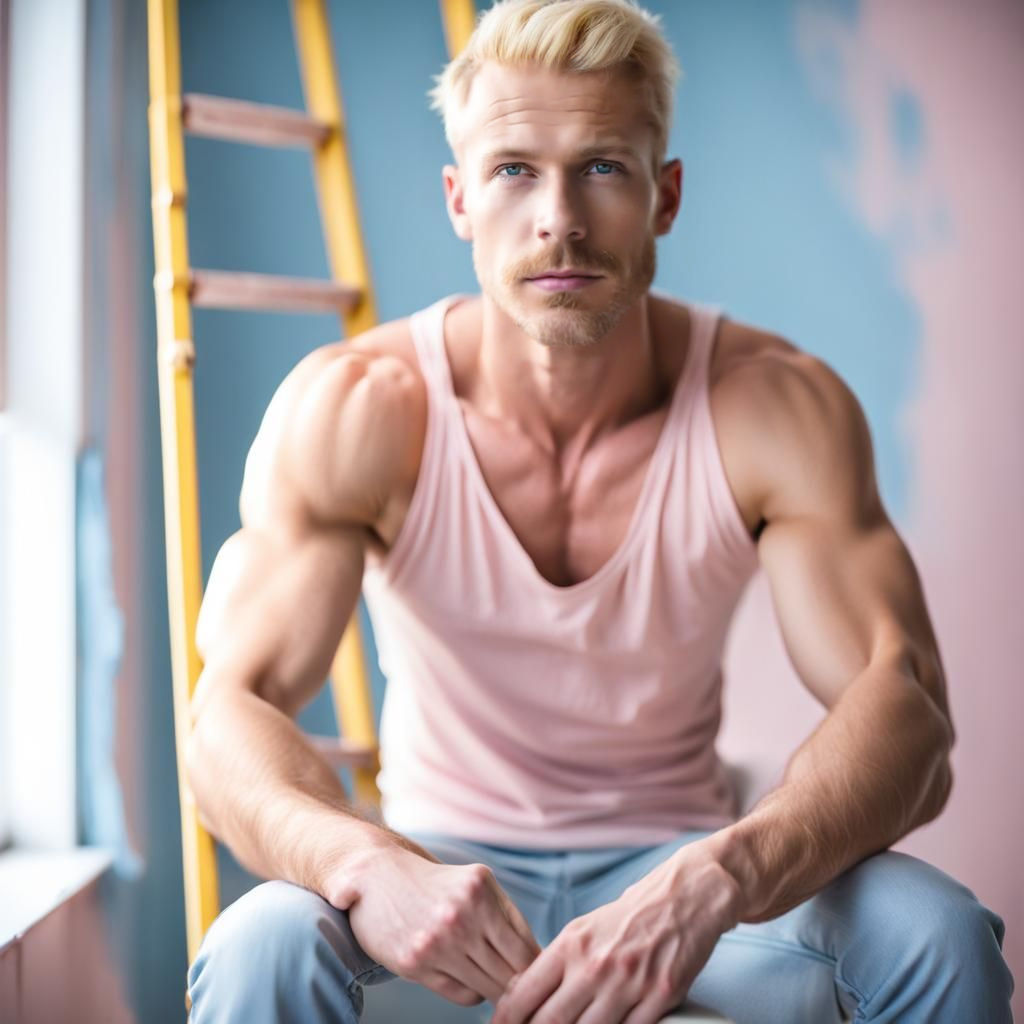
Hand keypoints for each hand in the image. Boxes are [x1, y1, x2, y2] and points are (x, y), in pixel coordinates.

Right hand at [325, 842, 541, 1006]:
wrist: (377, 877)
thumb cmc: (436, 883)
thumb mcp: (477, 884)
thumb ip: (508, 916)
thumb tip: (539, 960)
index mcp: (480, 894)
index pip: (526, 950)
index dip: (538, 969)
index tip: (540, 976)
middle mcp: (459, 919)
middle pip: (509, 974)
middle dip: (520, 984)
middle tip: (523, 989)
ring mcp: (435, 944)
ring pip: (487, 988)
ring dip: (495, 988)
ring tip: (494, 980)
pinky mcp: (414, 965)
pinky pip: (463, 995)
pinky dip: (472, 991)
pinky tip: (466, 976)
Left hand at [492, 842, 741, 1023]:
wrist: (683, 898)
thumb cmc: (631, 915)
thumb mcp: (585, 929)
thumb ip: (558, 962)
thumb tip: (525, 994)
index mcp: (572, 944)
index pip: (526, 993)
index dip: (507, 1018)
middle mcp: (595, 965)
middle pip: (551, 1021)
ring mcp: (628, 984)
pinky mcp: (658, 998)